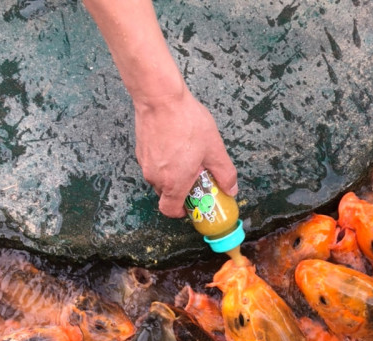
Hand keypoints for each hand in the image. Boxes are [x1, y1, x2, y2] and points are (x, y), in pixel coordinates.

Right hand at [134, 85, 237, 217]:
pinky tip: (176, 145)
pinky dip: (164, 162)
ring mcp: (145, 163)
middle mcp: (155, 177)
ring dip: (172, 175)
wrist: (160, 97)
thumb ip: (224, 173)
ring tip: (187, 157)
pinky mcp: (141, 149)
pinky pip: (153, 164)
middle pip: (166, 195)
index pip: (170, 211)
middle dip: (180, 191)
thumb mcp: (214, 150)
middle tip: (195, 178)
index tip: (192, 205)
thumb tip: (231, 189)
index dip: (181, 212)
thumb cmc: (186, 122)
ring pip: (159, 179)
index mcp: (173, 183)